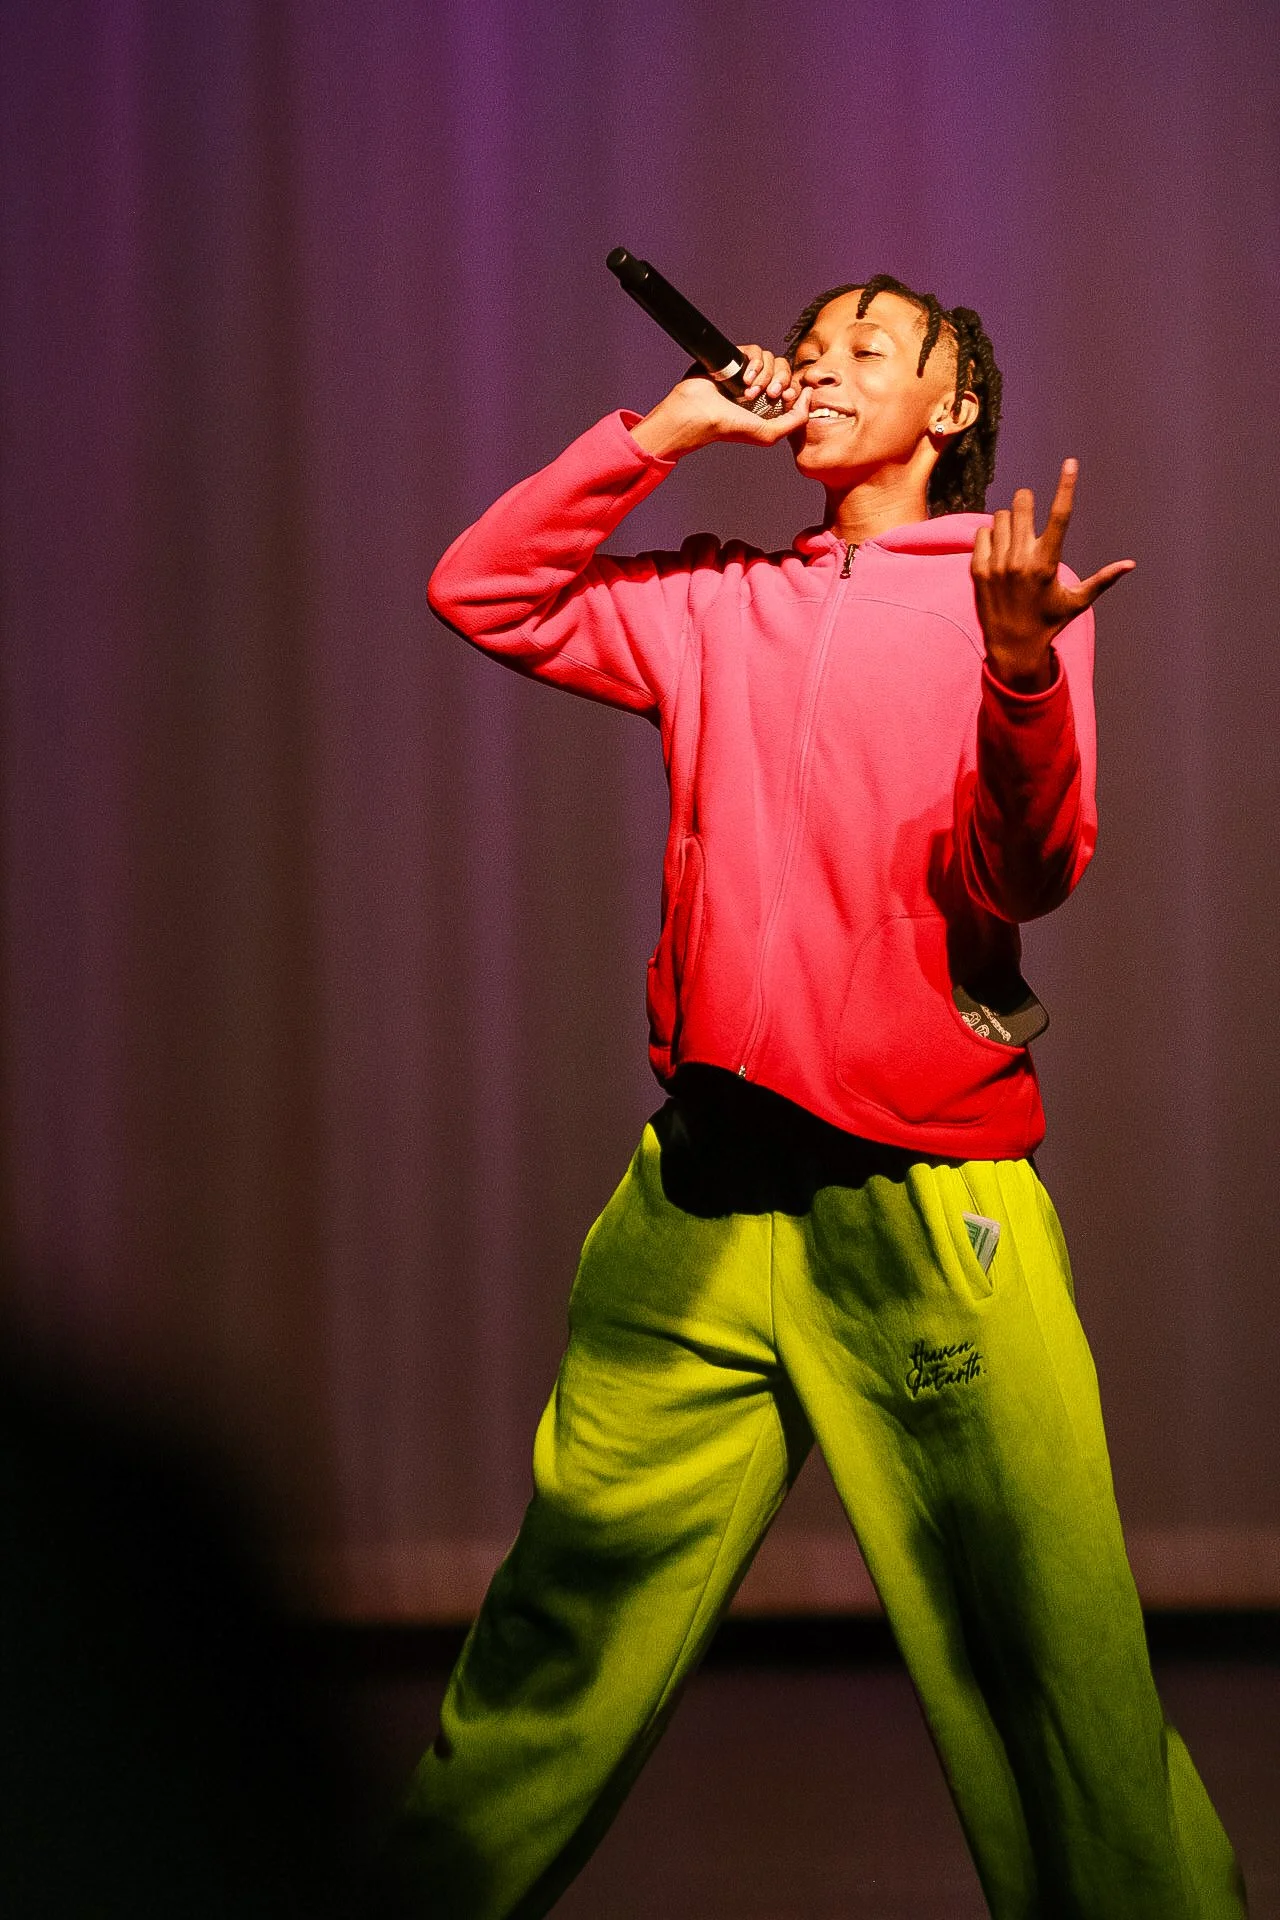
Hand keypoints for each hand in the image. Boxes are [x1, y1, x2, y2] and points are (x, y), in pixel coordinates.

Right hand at [629, 346, 811, 459]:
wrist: (698, 414)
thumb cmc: (729, 428)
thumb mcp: (768, 434)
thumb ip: (795, 421)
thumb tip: (808, 395)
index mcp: (769, 403)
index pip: (792, 385)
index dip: (793, 388)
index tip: (785, 398)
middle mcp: (760, 386)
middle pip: (785, 369)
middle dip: (780, 381)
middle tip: (769, 394)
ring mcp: (747, 371)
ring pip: (772, 359)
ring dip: (764, 375)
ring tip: (749, 391)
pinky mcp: (735, 358)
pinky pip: (756, 350)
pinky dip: (754, 363)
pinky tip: (744, 378)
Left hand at [972, 460, 1135, 690]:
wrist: (1012, 648)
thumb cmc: (1048, 622)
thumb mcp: (1077, 601)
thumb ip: (1103, 579)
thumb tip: (1131, 564)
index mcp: (1047, 563)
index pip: (1061, 515)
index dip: (1067, 485)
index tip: (1071, 462)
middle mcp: (1021, 560)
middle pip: (1022, 505)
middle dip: (1027, 503)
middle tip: (1028, 513)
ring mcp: (997, 564)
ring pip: (1001, 517)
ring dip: (1009, 521)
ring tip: (1014, 541)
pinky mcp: (978, 570)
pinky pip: (982, 532)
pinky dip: (990, 535)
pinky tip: (998, 552)